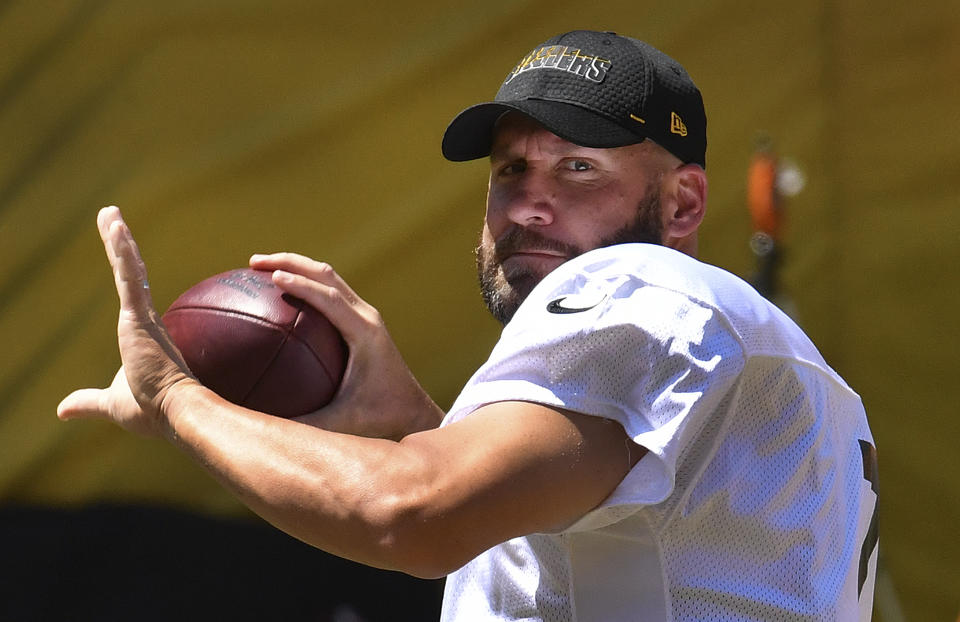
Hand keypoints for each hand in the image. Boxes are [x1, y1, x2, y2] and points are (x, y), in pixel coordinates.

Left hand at [57, 207, 196, 437]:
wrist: (176, 412)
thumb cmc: (152, 411)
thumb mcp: (112, 404)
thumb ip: (88, 402)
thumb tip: (62, 410)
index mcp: (142, 334)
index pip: (130, 292)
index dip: (125, 267)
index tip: (120, 247)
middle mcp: (146, 320)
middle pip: (129, 272)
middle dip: (119, 243)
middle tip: (112, 217)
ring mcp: (143, 316)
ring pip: (128, 268)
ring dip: (118, 239)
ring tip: (109, 213)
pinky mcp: (138, 316)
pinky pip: (128, 276)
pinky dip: (122, 251)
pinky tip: (116, 228)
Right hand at [249, 253, 443, 439]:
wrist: (413, 410)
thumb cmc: (380, 417)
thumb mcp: (341, 423)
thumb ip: (303, 425)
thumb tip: (260, 426)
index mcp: (365, 334)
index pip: (331, 299)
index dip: (302, 284)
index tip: (271, 276)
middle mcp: (368, 318)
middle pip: (327, 275)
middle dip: (291, 262)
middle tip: (254, 263)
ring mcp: (367, 316)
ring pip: (330, 278)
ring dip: (298, 267)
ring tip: (261, 268)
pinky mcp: (363, 320)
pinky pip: (331, 292)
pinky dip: (305, 284)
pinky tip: (279, 295)